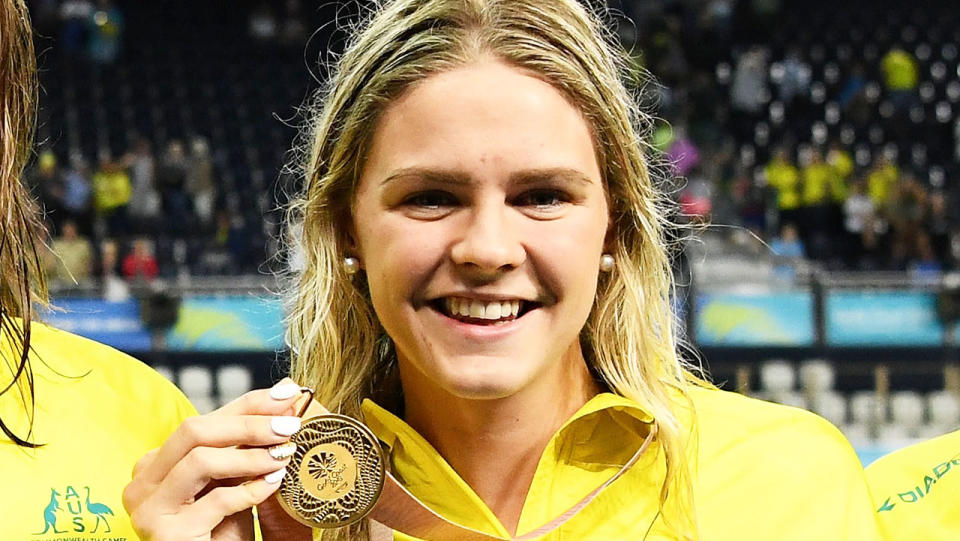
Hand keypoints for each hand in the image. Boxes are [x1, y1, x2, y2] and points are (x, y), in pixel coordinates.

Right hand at [123, 379, 305, 540]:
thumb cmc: (223, 530)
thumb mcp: (236, 480)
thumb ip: (251, 440)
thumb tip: (284, 391)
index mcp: (156, 463)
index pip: (203, 420)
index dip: (248, 404)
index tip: (288, 392)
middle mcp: (143, 482)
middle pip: (194, 431)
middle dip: (248, 424)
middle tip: (289, 425)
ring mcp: (149, 509)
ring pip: (200, 461)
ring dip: (249, 457)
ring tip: (282, 456)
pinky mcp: (166, 535)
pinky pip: (214, 501)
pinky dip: (250, 490)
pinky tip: (272, 484)